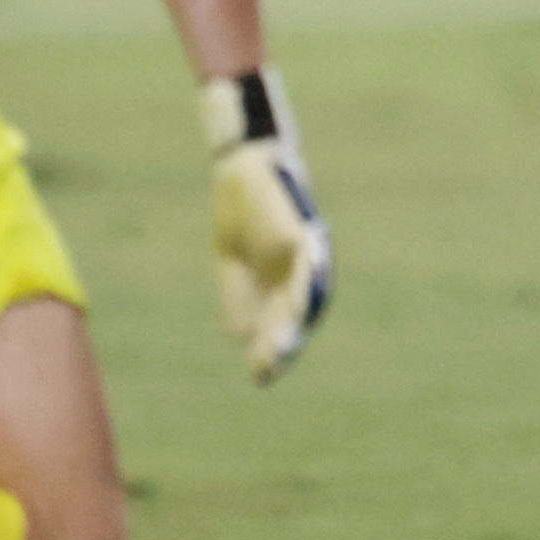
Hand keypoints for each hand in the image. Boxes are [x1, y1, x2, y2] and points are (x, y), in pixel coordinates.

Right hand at [201, 72, 331, 384]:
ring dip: (293, 327)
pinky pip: (308, 267)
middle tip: (263, 373)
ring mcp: (305, 252)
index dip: (270, 348)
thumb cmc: (241, 208)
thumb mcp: (232, 259)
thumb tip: (240, 337)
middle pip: (295, 316)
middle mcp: (299, 270)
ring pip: (305, 298)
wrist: (243, 163)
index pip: (281, 322)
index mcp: (281, 279)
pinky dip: (303, 289)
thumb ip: (239, 295)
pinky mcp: (304, 233)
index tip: (258, 376)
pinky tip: (296, 310)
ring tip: (278, 354)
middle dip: (280, 346)